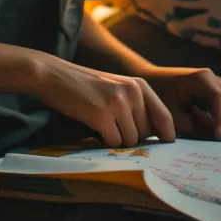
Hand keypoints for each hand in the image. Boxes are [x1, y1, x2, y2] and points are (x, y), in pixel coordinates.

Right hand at [28, 54, 175, 146]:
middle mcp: (133, 91)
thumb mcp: (116, 88)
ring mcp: (118, 102)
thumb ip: (136, 106)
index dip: (167, 134)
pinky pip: (114, 142)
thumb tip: (154, 136)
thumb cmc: (85, 86)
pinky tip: (92, 125)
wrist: (54, 75)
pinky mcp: (101, 114)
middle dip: (132, 136)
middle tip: (113, 127)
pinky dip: (103, 140)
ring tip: (101, 123)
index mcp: (139, 85)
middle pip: (146, 133)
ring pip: (131, 140)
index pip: (164, 116)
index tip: (167, 145)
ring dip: (117, 139)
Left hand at [143, 67, 220, 139]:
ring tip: (202, 129)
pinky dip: (217, 119)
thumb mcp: (173, 115)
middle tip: (215, 141)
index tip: (216, 137)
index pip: (220, 99)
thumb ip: (194, 127)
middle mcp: (213, 79)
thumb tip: (213, 137)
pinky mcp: (214, 92)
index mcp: (203, 78)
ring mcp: (216, 85)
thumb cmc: (160, 96)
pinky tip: (199, 122)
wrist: (152, 80)